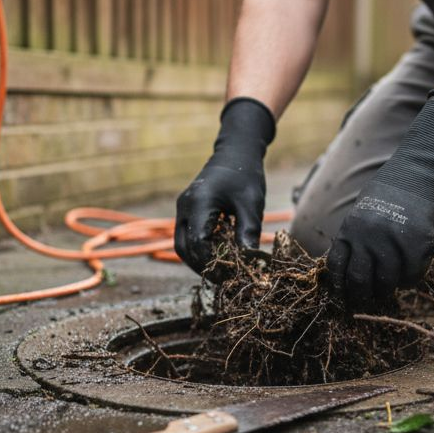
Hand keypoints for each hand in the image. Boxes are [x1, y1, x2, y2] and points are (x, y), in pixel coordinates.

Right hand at [174, 98, 275, 273]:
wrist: (235, 153)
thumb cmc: (245, 176)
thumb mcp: (251, 204)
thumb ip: (248, 232)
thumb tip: (249, 263)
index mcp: (198, 202)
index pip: (198, 243)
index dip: (213, 263)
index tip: (232, 275)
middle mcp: (184, 207)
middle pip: (184, 248)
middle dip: (202, 267)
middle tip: (225, 279)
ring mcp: (183, 209)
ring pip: (182, 245)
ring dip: (199, 260)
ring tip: (221, 272)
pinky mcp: (187, 211)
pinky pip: (187, 237)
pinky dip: (200, 250)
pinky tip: (219, 257)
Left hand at [327, 90, 433, 307]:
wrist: (422, 170)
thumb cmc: (392, 190)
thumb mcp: (363, 211)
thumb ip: (357, 237)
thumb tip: (350, 269)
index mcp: (351, 228)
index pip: (337, 267)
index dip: (340, 286)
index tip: (345, 295)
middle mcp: (369, 237)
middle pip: (360, 280)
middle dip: (362, 295)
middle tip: (368, 300)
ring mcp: (393, 242)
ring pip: (387, 283)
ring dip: (389, 288)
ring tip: (391, 285)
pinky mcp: (418, 245)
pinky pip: (412, 275)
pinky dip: (411, 278)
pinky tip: (411, 271)